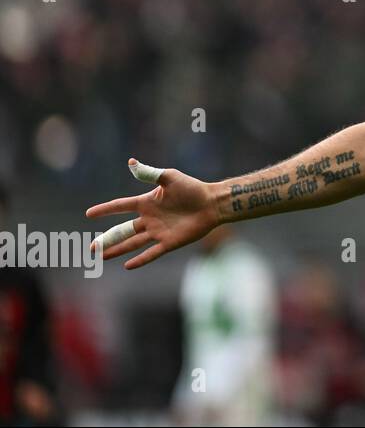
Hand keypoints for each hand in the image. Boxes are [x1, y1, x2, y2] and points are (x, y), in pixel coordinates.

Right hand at [87, 158, 218, 268]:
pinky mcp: (169, 242)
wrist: (212, 203)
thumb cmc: (192, 188)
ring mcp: (158, 232)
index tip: (89, 214)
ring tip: (101, 256)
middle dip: (107, 239)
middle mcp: (149, 219)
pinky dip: (140, 259)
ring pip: (132, 243)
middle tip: (91, 248)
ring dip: (117, 250)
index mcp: (147, 203)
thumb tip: (131, 162)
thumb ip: (149, 173)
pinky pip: (151, 253)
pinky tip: (127, 266)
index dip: (105, 209)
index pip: (121, 206)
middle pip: (122, 230)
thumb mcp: (169, 177)